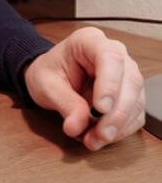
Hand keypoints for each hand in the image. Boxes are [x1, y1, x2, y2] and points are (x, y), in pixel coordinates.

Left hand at [23, 27, 145, 150]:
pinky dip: (121, 129)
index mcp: (89, 41)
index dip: (110, 84)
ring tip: (94, 140)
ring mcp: (125, 74)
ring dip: (119, 126)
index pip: (110, 57)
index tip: (101, 109)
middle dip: (117, 113)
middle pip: (130, 81)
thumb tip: (78, 126)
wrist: (49, 76)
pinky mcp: (128, 94)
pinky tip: (102, 137)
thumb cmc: (47, 72)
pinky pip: (135, 113)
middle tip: (100, 135)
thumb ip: (63, 103)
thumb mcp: (45, 85)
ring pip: (137, 100)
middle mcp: (114, 54)